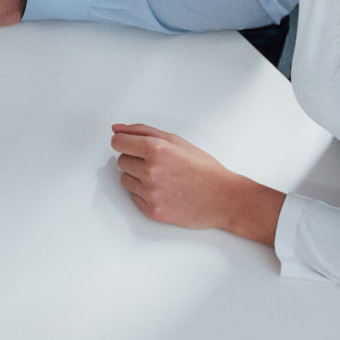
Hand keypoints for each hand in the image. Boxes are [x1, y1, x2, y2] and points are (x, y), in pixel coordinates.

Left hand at [109, 123, 283, 243]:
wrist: (224, 198)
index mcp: (156, 149)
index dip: (125, 143)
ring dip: (138, 177)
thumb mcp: (176, 141)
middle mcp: (150, 171)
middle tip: (158, 164)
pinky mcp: (152, 211)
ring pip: (125, 179)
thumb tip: (116, 129)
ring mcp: (151, 193)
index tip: (133, 147)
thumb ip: (142, 131)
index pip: (117, 143)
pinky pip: (134, 197)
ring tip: (162, 178)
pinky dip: (144, 194)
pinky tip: (164, 191)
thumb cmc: (203, 168)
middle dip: (135, 160)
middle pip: (121, 161)